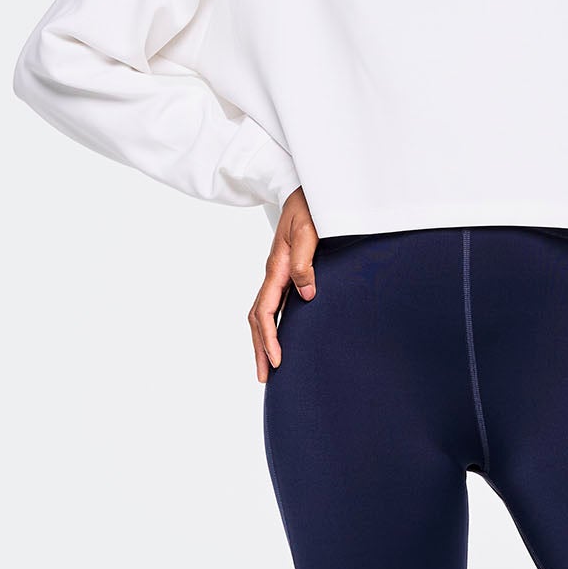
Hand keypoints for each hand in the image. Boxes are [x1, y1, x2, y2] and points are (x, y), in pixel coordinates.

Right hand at [250, 189, 317, 380]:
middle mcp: (273, 273)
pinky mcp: (284, 273)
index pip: (265, 311)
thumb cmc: (309, 209)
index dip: (268, 339)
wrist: (304, 190)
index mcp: (277, 267)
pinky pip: (271, 305)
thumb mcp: (310, 232)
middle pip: (257, 319)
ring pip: (261, 314)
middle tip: (264, 378)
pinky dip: (270, 326)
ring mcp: (277, 274)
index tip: (275, 361)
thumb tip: (305, 295)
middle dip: (259, 349)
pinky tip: (277, 337)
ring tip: (266, 366)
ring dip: (261, 341)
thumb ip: (306, 263)